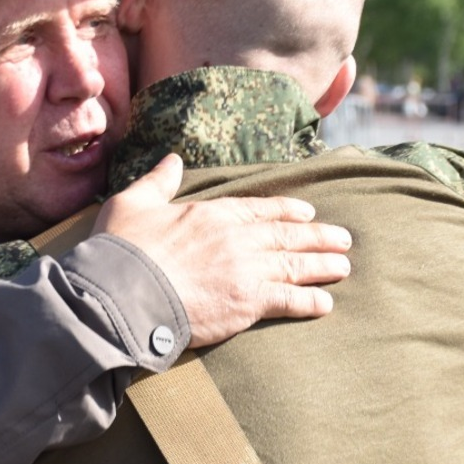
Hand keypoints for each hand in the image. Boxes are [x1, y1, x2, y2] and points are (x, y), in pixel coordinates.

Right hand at [94, 154, 351, 348]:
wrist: (120, 294)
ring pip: (295, 265)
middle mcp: (235, 239)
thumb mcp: (132, 202)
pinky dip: (309, 302)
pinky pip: (288, 301)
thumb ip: (157, 181)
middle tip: (343, 239)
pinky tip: (325, 304)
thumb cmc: (120, 250)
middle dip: (318, 237)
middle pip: (287, 236)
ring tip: (343, 267)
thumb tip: (171, 159)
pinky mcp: (247, 303)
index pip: (259, 209)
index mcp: (211, 213)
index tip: (307, 212)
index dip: (287, 210)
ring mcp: (245, 271)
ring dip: (323, 266)